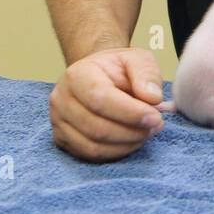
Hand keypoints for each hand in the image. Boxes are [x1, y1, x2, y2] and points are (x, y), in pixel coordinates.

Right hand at [49, 46, 165, 161]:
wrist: (98, 75)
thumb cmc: (117, 68)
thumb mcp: (137, 59)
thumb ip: (147, 74)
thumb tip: (152, 98)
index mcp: (77, 75)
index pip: (100, 98)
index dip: (130, 112)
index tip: (155, 117)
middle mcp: (61, 100)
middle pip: (96, 127)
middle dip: (131, 131)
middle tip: (156, 125)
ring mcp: (58, 122)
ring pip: (92, 146)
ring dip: (126, 144)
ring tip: (147, 132)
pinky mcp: (62, 139)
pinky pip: (89, 155)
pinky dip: (116, 152)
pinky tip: (132, 141)